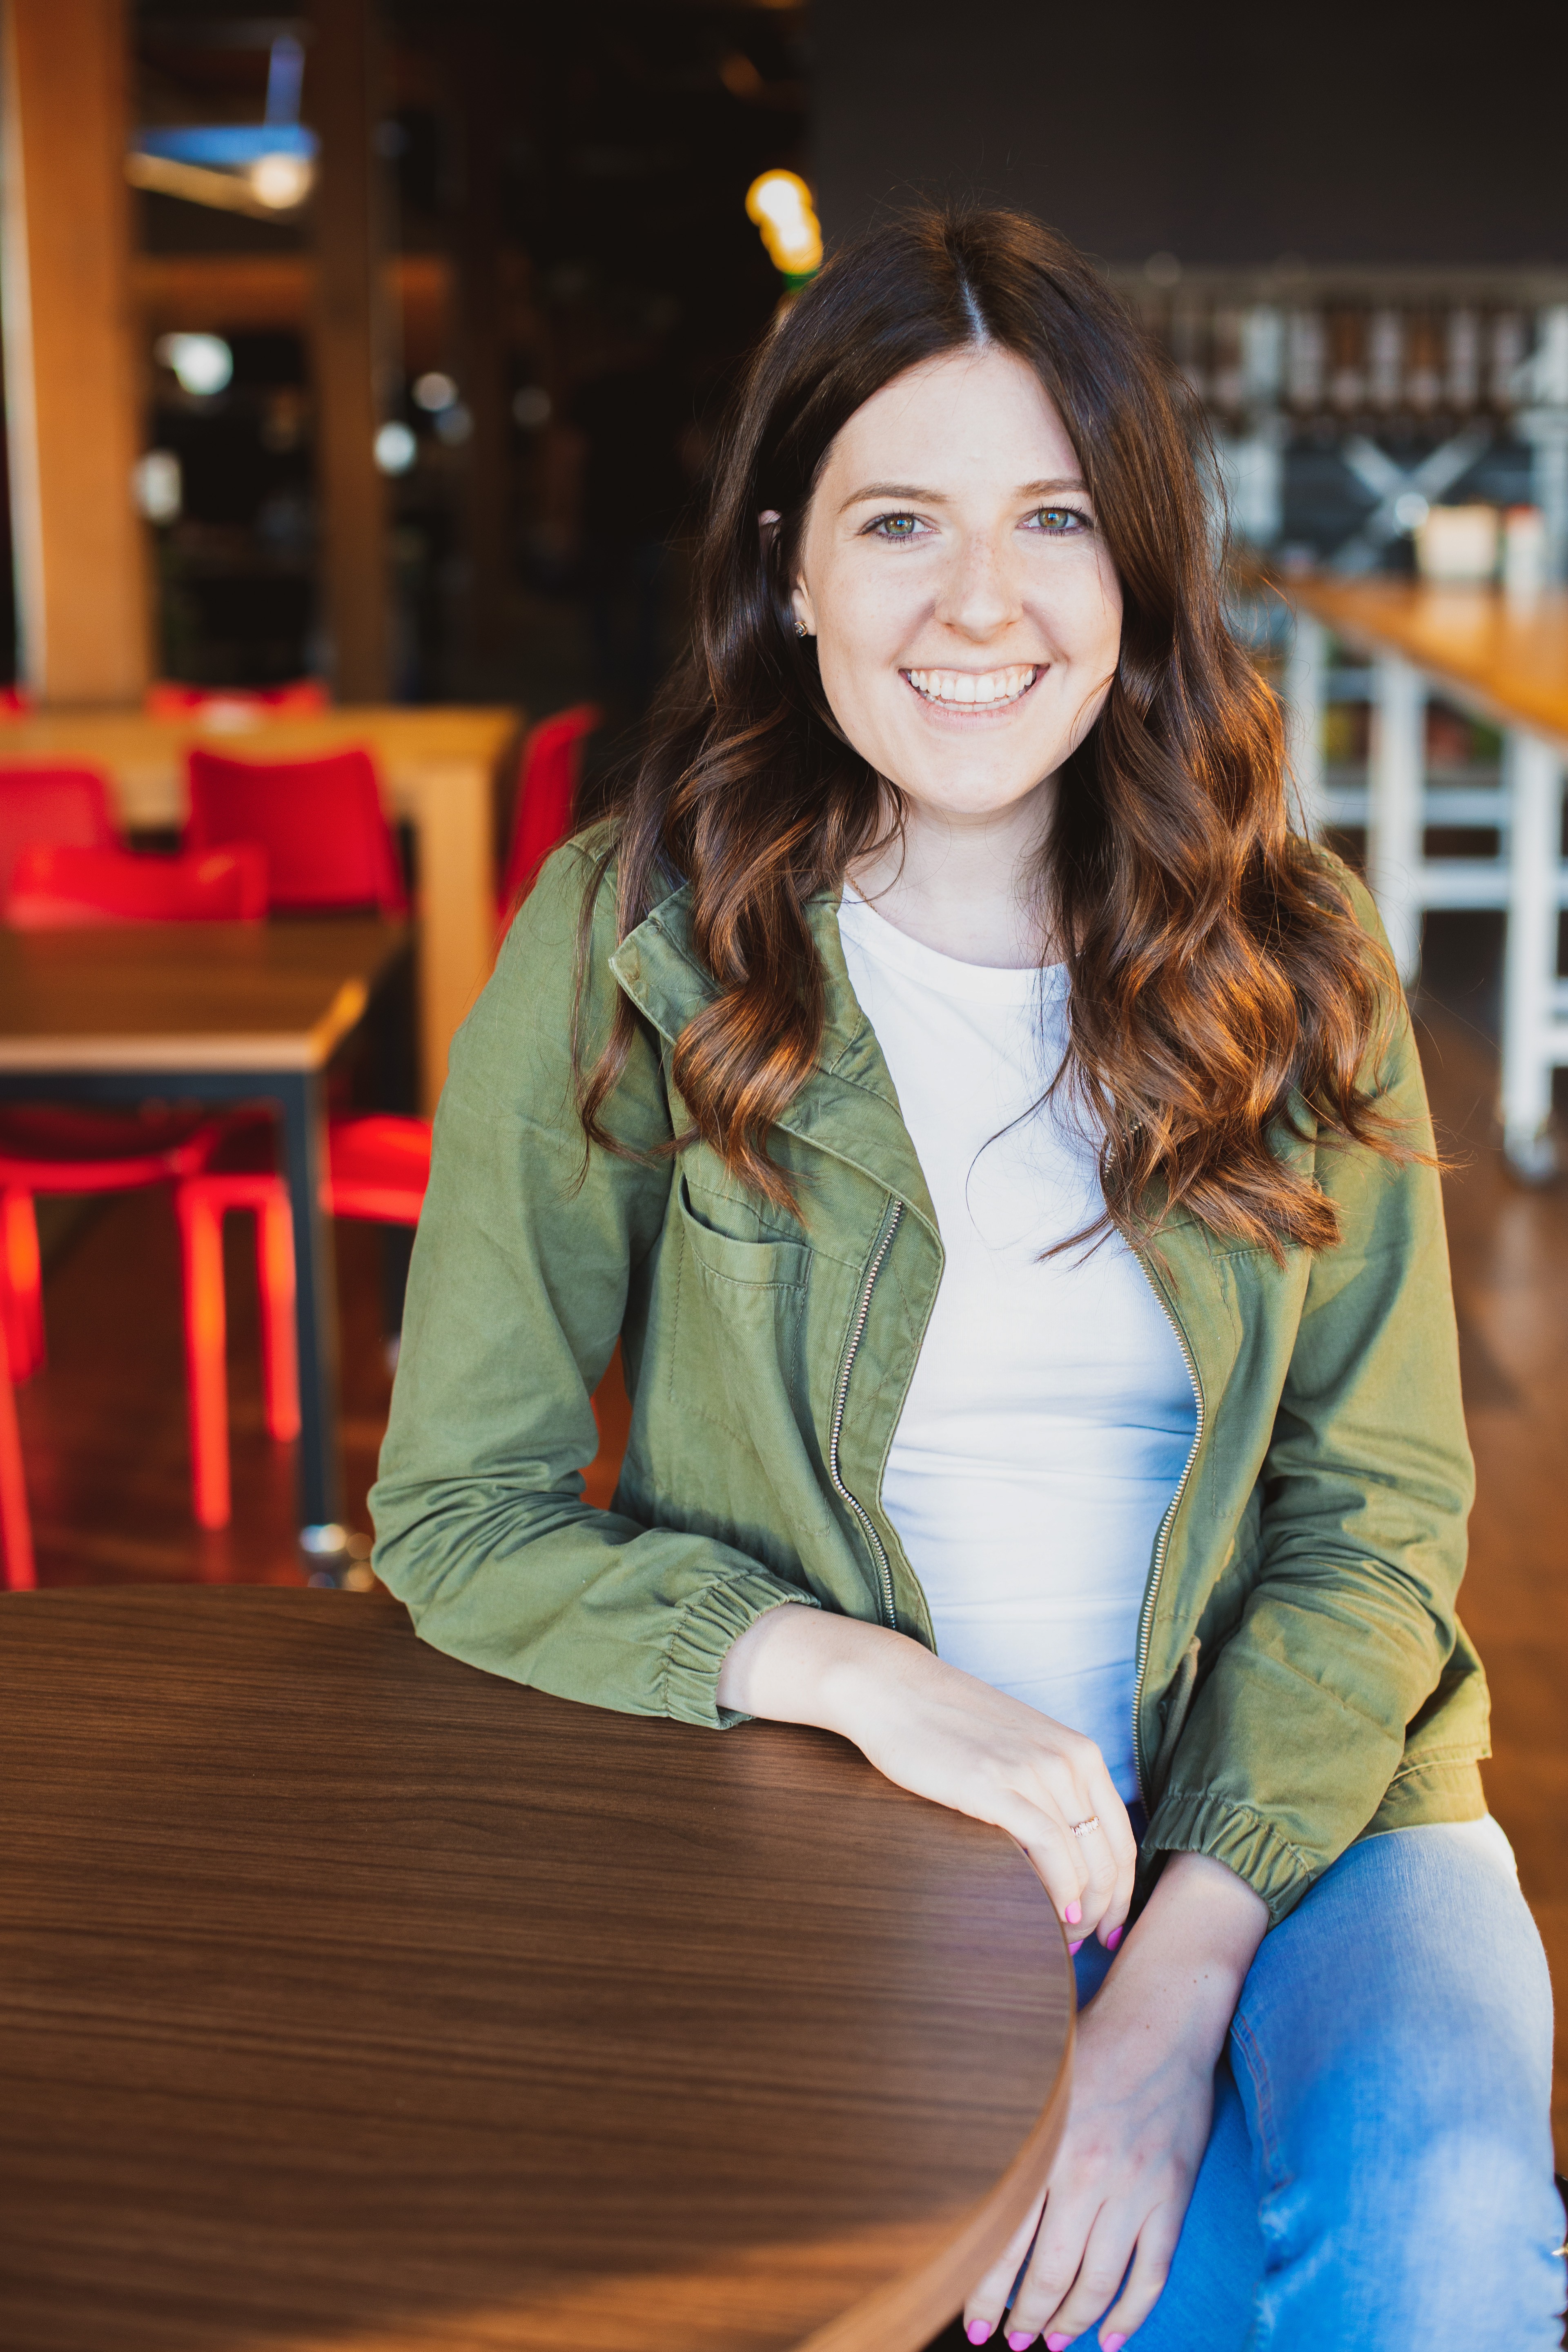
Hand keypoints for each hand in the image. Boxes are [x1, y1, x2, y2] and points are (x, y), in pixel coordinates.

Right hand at [717, 1608, 1135, 1942]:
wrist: (893, 1689)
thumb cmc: (948, 1724)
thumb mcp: (1018, 1749)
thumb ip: (1049, 1788)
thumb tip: (1065, 1850)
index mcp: (1079, 1751)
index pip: (1122, 1836)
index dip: (1123, 1889)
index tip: (1112, 1923)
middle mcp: (1068, 1759)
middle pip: (1110, 1855)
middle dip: (1107, 1909)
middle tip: (1089, 1942)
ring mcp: (1034, 1771)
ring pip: (1085, 1858)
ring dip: (1082, 1910)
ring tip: (1066, 1938)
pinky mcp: (997, 1785)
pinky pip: (1049, 1848)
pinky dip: (1060, 1890)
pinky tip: (1055, 1917)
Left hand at [963, 1853, 1269, 2347]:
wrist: (1165, 2013)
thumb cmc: (1090, 2037)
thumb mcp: (1033, 2077)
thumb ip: (1004, 2130)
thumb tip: (960, 2179)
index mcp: (1046, 2145)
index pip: (1005, 2245)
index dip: (985, 2295)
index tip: (973, 2325)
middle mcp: (1090, 2174)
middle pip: (1050, 2275)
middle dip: (1025, 2320)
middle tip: (1009, 2342)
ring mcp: (1137, 2189)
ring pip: (1099, 2283)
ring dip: (1072, 2323)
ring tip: (1053, 2342)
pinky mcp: (1174, 2195)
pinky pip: (1153, 2273)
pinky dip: (1132, 2313)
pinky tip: (1111, 2335)